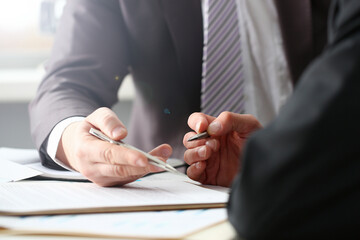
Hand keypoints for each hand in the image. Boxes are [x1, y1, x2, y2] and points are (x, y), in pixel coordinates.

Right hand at [56, 107, 172, 186]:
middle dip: (142, 166)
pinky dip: (143, 170)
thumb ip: (108, 121)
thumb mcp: (95, 117)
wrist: (77, 147)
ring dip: (147, 168)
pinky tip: (156, 161)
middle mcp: (91, 168)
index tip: (144, 158)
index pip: (108, 155)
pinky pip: (128, 178)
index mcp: (85, 149)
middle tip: (162, 160)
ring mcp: (100, 178)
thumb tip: (120, 134)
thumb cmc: (89, 131)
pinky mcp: (109, 183)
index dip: (127, 157)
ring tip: (164, 156)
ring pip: (127, 175)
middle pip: (120, 169)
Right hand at [183, 112, 261, 186]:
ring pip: (188, 155)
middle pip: (189, 138)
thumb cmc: (263, 146)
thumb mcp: (249, 125)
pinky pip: (192, 173)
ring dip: (195, 153)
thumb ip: (230, 119)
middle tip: (213, 144)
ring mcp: (209, 160)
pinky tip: (204, 165)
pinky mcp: (209, 176)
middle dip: (197, 140)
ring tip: (208, 153)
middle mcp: (211, 144)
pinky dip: (193, 168)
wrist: (269, 168)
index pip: (197, 121)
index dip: (196, 122)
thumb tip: (212, 127)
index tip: (202, 127)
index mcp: (218, 129)